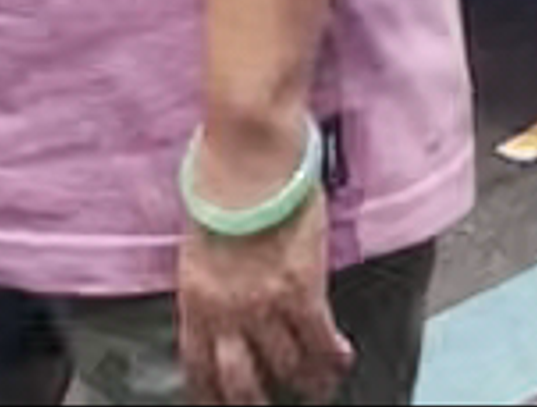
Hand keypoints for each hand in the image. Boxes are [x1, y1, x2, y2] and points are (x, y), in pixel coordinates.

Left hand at [177, 163, 348, 406]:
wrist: (247, 153)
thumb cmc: (221, 183)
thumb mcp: (200, 242)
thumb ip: (209, 283)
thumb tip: (222, 307)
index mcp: (195, 299)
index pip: (198, 367)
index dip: (211, 394)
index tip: (221, 404)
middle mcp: (226, 312)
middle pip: (240, 383)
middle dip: (255, 401)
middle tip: (268, 403)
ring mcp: (264, 305)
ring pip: (286, 367)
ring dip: (304, 379)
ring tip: (316, 384)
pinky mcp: (301, 290)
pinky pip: (320, 341)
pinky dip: (333, 355)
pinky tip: (341, 358)